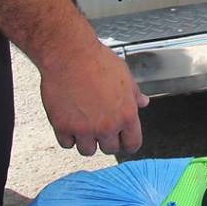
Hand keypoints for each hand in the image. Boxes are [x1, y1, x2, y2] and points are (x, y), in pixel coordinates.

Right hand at [38, 36, 145, 157]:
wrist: (69, 55)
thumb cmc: (96, 61)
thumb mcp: (125, 76)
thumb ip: (134, 94)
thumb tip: (143, 102)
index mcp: (126, 114)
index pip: (132, 144)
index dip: (128, 143)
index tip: (124, 142)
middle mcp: (107, 126)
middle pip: (110, 149)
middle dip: (107, 140)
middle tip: (101, 128)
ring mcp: (84, 129)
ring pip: (88, 150)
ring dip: (86, 141)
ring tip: (84, 126)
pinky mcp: (63, 127)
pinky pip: (67, 144)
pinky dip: (67, 136)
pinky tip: (70, 124)